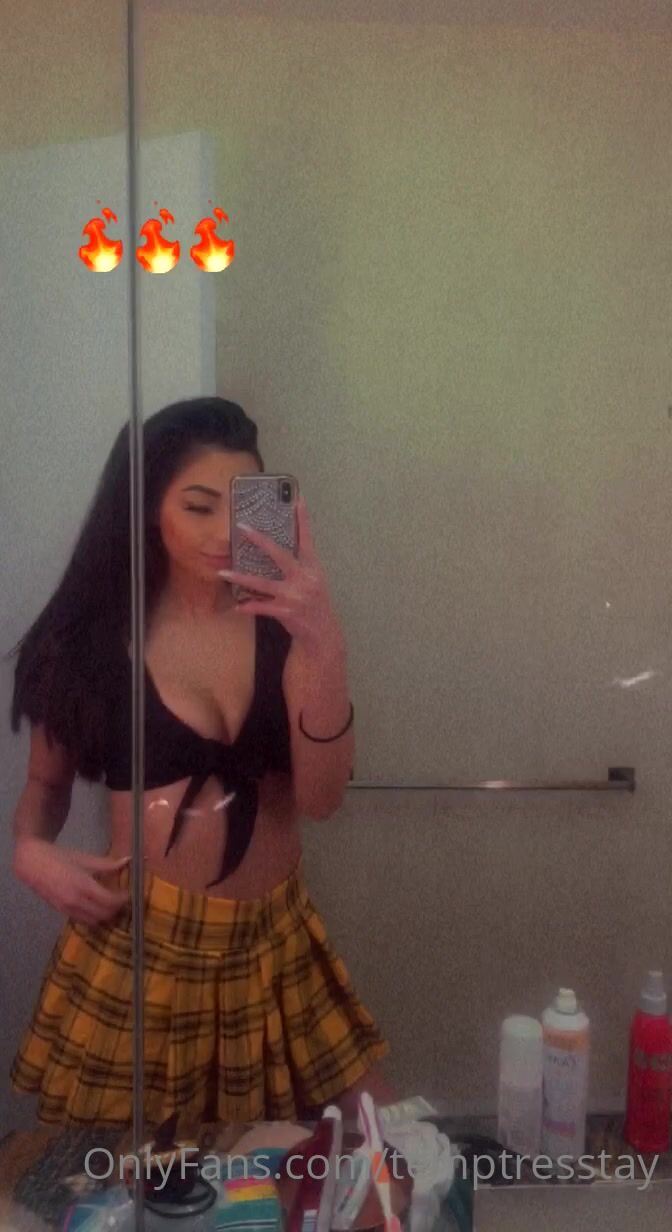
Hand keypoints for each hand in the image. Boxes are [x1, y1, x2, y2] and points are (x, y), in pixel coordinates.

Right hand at [14, 838, 129, 924]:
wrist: (32, 863)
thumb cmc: (60, 858)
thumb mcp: (85, 858)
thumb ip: (107, 864)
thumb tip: (128, 860)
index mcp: (83, 885)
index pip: (110, 901)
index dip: (123, 900)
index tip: (129, 893)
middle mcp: (75, 901)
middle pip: (104, 915)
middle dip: (117, 910)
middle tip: (123, 901)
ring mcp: (67, 909)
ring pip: (94, 922)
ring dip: (105, 917)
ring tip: (112, 906)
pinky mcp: (61, 912)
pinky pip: (83, 921)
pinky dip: (93, 918)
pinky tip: (97, 908)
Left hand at [219, 495, 344, 653]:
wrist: (322, 634)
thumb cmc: (314, 603)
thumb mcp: (313, 580)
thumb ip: (299, 564)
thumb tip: (278, 548)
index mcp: (312, 567)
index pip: (307, 539)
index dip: (303, 519)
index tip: (298, 499)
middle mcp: (304, 578)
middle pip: (279, 554)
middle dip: (260, 540)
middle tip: (242, 527)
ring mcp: (294, 596)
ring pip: (262, 583)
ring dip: (240, 577)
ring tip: (223, 572)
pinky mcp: (286, 612)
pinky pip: (261, 607)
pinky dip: (248, 606)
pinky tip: (237, 606)